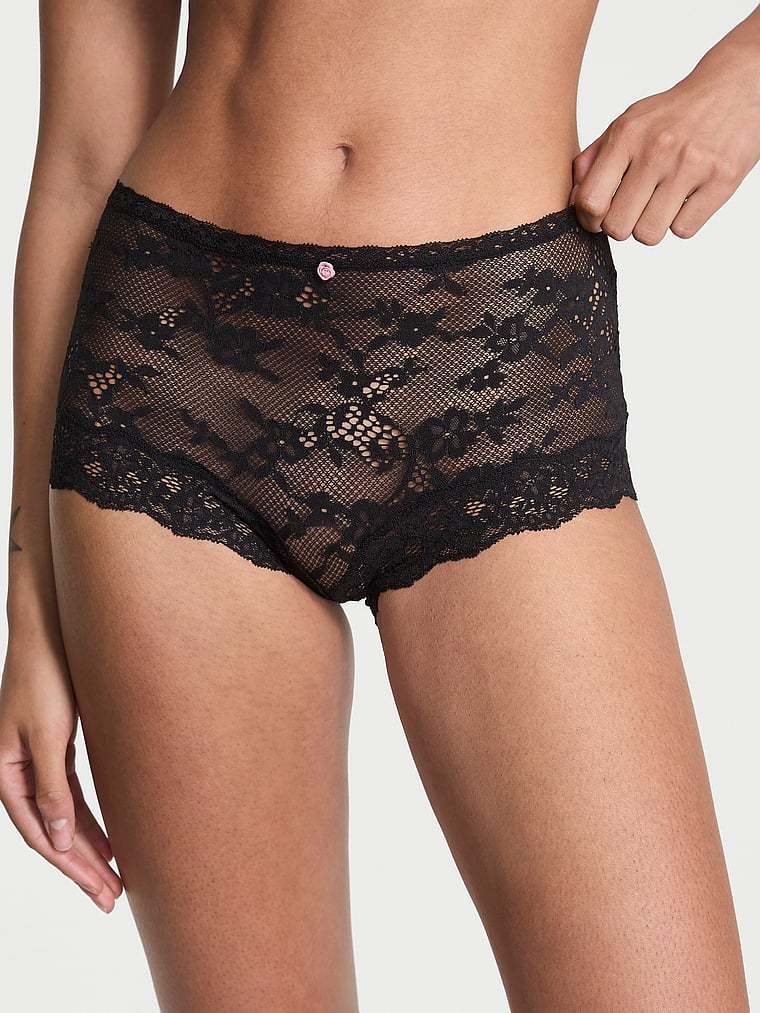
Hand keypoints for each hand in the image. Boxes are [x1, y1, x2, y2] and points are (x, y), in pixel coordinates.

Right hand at [0, 636, 121, 912]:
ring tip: (114, 879)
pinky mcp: (57, 747)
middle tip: (112, 899)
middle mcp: (18, 773)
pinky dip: (89, 819)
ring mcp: (37, 761)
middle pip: (52, 832)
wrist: (50, 631)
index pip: (39, 835)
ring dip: (88, 848)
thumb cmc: (45, 675)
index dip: (71, 867)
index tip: (101, 891)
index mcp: (6, 774)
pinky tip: (107, 838)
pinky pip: (71, 795)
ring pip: (63, 817)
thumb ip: (51, 786)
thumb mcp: (49, 734)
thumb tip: (56, 837)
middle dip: (82, 868)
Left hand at [571, 37, 759, 243]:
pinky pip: (683, 230)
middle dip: (622, 226)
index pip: (590, 202)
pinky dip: (682, 223)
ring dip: (651, 227)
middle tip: (633, 210)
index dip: (589, 220)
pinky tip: (685, 201)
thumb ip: (594, 159)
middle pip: (617, 227)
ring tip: (659, 205)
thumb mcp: (628, 123)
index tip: (598, 218)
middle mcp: (657, 150)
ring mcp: (690, 166)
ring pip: (649, 234)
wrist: (734, 87)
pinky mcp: (721, 180)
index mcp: (627, 136)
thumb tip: (572, 199)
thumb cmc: (673, 114)